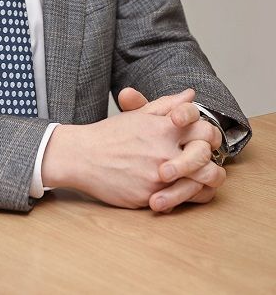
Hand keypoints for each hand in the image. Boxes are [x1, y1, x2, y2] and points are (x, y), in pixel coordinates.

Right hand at [41, 89, 222, 210]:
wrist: (83, 157)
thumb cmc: (110, 134)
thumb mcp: (139, 115)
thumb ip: (167, 104)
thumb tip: (191, 94)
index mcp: (162, 127)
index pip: (204, 127)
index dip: (209, 133)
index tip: (203, 137)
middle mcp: (164, 150)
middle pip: (207, 155)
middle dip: (210, 157)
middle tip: (205, 159)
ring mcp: (159, 176)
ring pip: (202, 182)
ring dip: (206, 180)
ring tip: (199, 178)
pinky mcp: (152, 196)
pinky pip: (184, 200)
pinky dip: (189, 196)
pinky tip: (184, 190)